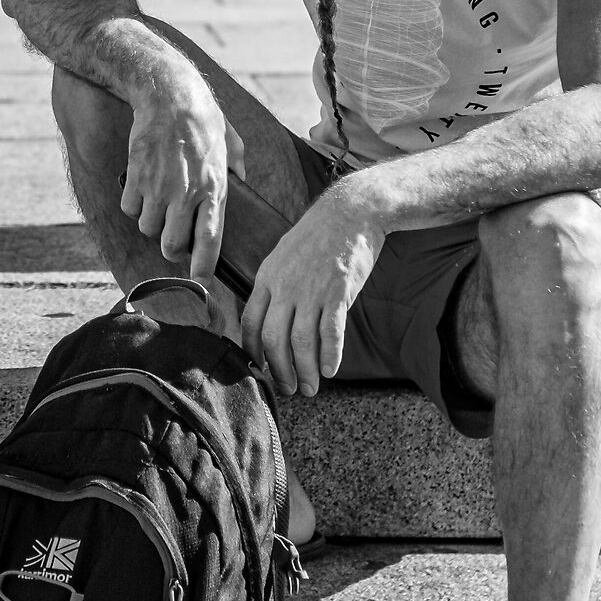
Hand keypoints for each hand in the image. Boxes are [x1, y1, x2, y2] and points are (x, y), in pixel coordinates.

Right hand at [122, 77, 246, 282]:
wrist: (169, 93)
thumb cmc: (203, 117)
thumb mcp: (231, 143)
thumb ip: (237, 169)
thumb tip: (241, 185)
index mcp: (215, 189)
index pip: (210, 240)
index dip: (204, 267)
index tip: (201, 282)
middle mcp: (186, 194)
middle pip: (171, 245)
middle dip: (171, 248)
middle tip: (171, 238)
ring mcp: (159, 188)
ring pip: (147, 229)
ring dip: (150, 222)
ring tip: (158, 202)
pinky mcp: (136, 177)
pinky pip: (129, 208)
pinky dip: (132, 204)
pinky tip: (141, 185)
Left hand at [240, 180, 383, 398]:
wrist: (350, 211)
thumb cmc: (317, 237)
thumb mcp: (282, 256)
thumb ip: (274, 287)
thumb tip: (269, 319)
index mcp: (267, 278)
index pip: (250, 323)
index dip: (254, 352)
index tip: (261, 370)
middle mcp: (285, 286)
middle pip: (274, 339)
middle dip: (280, 370)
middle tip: (288, 388)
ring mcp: (312, 289)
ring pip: (302, 341)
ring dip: (305, 370)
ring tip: (310, 387)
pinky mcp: (339, 291)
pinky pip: (331, 331)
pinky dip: (330, 355)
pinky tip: (330, 370)